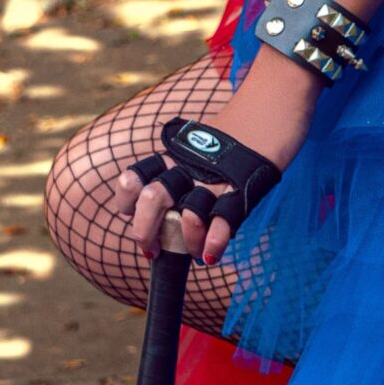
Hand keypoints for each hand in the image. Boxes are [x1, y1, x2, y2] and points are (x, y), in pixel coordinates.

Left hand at [112, 164, 238, 267]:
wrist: (256, 129)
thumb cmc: (213, 158)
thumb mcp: (185, 160)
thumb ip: (168, 183)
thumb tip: (155, 224)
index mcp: (167, 163)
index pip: (133, 179)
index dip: (126, 201)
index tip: (131, 214)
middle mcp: (185, 172)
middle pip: (153, 199)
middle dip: (146, 231)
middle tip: (151, 250)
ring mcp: (211, 183)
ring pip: (190, 215)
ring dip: (188, 240)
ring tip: (194, 252)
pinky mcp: (237, 193)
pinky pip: (224, 223)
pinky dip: (215, 244)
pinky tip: (211, 255)